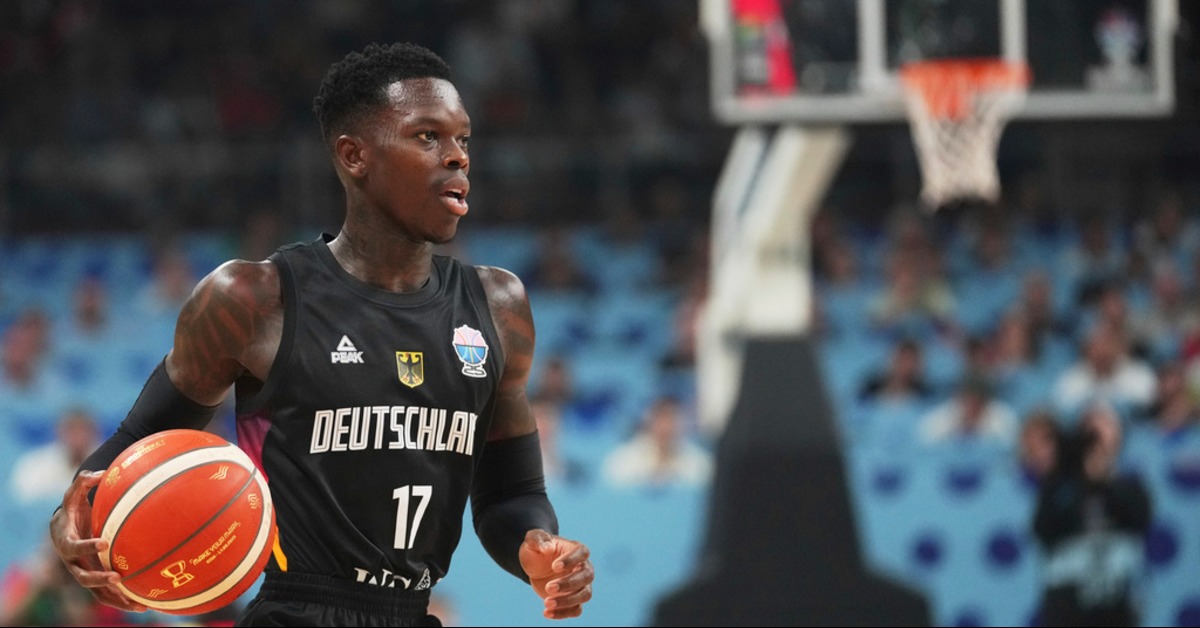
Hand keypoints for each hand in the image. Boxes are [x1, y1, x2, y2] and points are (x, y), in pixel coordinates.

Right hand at [49, 470, 147, 612]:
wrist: (64, 529)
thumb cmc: (72, 509)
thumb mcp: (72, 495)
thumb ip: (82, 482)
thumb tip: (101, 473)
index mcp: (66, 542)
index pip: (74, 548)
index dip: (87, 546)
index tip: (104, 543)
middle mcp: (73, 563)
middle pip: (83, 577)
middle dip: (100, 579)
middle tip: (118, 577)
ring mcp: (84, 573)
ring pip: (98, 593)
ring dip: (117, 599)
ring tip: (140, 605)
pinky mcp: (96, 579)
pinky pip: (109, 595)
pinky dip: (124, 600)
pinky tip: (146, 605)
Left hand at [518, 529, 593, 619]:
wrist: (536, 564)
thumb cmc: (537, 548)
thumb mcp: (533, 540)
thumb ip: (539, 540)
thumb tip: (548, 548)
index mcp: (576, 549)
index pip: (582, 553)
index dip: (571, 560)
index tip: (555, 567)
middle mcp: (583, 567)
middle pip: (586, 576)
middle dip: (568, 584)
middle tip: (548, 588)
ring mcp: (581, 585)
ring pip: (585, 595)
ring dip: (567, 601)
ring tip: (547, 603)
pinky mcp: (574, 599)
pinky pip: (576, 609)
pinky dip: (563, 613)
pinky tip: (546, 612)